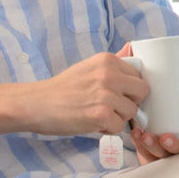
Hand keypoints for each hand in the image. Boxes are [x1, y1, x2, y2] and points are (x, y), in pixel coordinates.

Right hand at [24, 51, 147, 136]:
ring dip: (118, 118)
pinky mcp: (100, 114)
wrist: (36, 104)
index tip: (120, 95)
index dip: (131, 89)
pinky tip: (94, 124)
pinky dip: (108, 129)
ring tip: (99, 115)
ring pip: (132, 111)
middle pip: (142, 92)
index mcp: (108, 60)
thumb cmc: (62, 89)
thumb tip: (132, 48)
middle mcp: (109, 74)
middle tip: (113, 107)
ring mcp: (106, 95)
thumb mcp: (88, 67)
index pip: (139, 75)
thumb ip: (112, 64)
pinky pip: (119, 126)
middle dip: (131, 102)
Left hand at [131, 89, 178, 164]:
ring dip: (153, 147)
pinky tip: (136, 133)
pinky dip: (139, 144)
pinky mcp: (149, 154)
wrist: (155, 106)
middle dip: (173, 147)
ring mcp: (166, 153)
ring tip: (146, 135)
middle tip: (165, 137)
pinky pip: (144, 153)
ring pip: (161, 156)